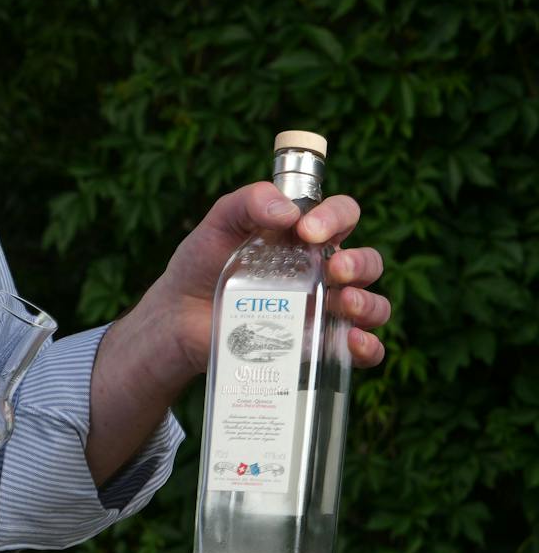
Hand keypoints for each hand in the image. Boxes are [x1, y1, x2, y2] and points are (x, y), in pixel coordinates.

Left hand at [86, 181, 389, 486]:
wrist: (178, 316)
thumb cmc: (202, 263)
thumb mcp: (218, 223)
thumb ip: (248, 202)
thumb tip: (288, 212)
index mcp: (305, 236)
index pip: (342, 216)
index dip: (335, 217)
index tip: (307, 229)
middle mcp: (322, 271)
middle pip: (368, 262)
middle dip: (359, 263)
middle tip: (332, 269)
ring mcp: (322, 310)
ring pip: (373, 305)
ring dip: (367, 303)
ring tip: (342, 302)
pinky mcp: (316, 346)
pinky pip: (361, 350)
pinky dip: (367, 347)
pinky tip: (351, 341)